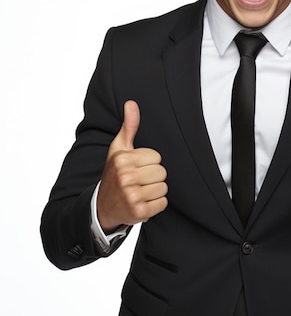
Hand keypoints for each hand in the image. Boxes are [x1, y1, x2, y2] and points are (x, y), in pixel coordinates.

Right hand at [97, 100, 167, 232]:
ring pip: (163, 188)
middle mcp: (125, 177)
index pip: (156, 157)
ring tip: (140, 192)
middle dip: (153, 177)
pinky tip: (142, 203)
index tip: (136, 168)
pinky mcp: (139, 212)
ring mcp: (131, 195)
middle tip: (138, 182)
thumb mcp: (119, 149)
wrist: (102, 206)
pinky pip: (163, 203)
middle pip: (162, 172)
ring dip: (154, 192)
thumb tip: (131, 103)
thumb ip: (129, 126)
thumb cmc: (114, 174)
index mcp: (122, 159)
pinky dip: (155, 205)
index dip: (149, 163)